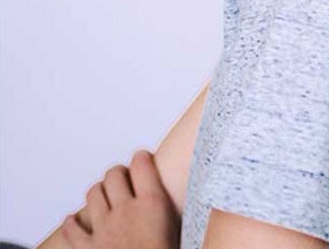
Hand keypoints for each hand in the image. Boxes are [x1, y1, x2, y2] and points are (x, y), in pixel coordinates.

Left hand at [60, 151, 180, 248]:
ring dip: (98, 191)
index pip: (142, 163)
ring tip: (104, 193)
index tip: (143, 158)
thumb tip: (196, 200)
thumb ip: (176, 212)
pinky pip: (73, 230)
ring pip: (93, 194)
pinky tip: (73, 221)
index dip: (142, 157)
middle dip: (118, 173)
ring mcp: (104, 229)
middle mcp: (126, 210)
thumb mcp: (180, 231)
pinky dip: (71, 224)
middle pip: (114, 175)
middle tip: (123, 176)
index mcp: (152, 204)